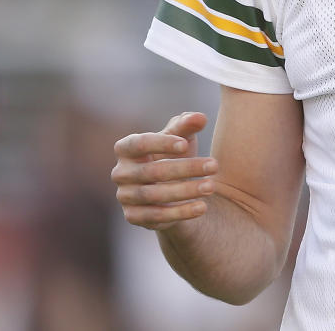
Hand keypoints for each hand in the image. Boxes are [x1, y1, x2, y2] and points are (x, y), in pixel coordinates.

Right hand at [112, 112, 218, 229]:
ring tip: (211, 186)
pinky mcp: (133, 217)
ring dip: (186, 191)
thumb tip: (199, 117)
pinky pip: (156, 216)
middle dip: (186, 168)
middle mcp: (121, 172)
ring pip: (155, 195)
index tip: (185, 145)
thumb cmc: (173, 155)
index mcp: (126, 148)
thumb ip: (187, 125)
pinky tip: (202, 207)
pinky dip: (180, 212)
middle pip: (153, 171)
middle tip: (214, 165)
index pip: (140, 144)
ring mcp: (125, 196)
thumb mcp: (181, 139)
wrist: (169, 189)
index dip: (161, 143)